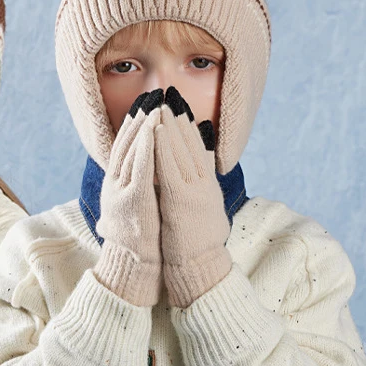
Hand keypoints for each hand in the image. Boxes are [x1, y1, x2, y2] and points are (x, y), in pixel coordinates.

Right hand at [94, 88, 162, 305]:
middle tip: (148, 96)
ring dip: (141, 126)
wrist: (132, 269)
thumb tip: (148, 176)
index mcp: (117, 186)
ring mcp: (122, 192)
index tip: (143, 106)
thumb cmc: (139, 243)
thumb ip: (140, 190)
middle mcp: (115, 185)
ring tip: (153, 105)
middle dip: (137, 119)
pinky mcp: (133, 200)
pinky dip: (145, 146)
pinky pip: (139, 167)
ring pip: (130, 151)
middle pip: (125, 144)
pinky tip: (152, 129)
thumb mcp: (137, 209)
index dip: (132, 126)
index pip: (123, 149)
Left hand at [155, 86, 231, 307]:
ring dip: (170, 126)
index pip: (198, 150)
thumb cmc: (199, 244)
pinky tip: (158, 131)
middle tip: (169, 96)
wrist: (201, 268)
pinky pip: (171, 166)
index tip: (179, 108)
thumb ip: (202, 187)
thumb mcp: (204, 210)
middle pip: (191, 145)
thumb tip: (202, 167)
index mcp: (207, 187)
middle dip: (179, 119)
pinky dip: (165, 146)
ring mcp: (195, 191)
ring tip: (161, 106)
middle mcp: (204, 185)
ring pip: (182, 151)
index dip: (188, 127)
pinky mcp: (182, 199)